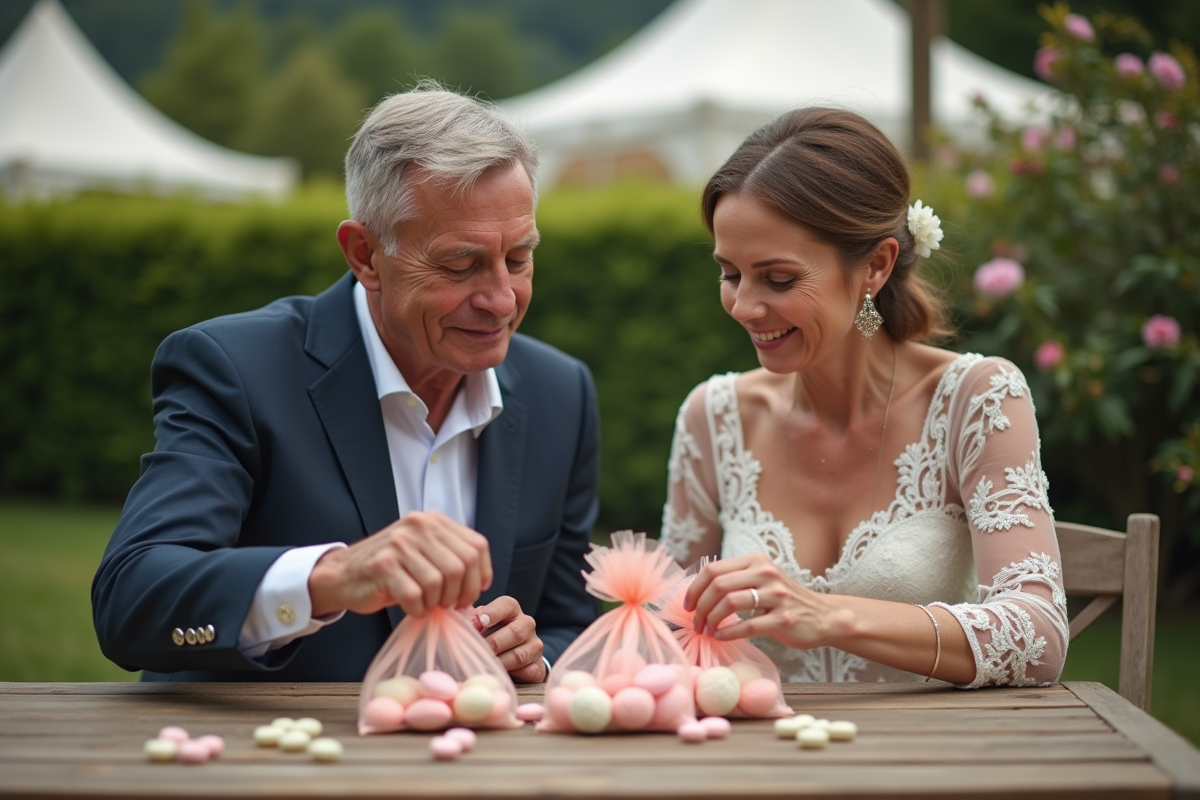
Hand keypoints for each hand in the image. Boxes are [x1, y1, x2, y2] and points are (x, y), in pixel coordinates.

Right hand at [308, 510, 491, 617]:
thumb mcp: (424, 551)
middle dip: (460, 594)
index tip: (475, 591)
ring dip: (437, 603)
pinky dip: (418, 609)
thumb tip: (482, 582)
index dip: (482, 574)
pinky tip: (413, 608)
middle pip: (461, 566)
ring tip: (428, 605)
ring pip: (438, 582)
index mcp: (433, 521)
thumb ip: (451, 556)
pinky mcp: (383, 565)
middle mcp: (418, 526)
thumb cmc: (390, 569)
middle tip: (450, 605)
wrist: (342, 574)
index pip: (476, 546)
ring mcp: (399, 544)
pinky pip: (414, 595)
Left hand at [465, 596, 545, 682]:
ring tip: (484, 665)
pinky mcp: (537, 666)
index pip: (507, 605)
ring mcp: (534, 646)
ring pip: (519, 655)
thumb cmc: (490, 636)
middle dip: (494, 643)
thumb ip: (470, 620)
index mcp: (512, 611)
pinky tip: (497, 675)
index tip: (482, 621)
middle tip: (479, 651)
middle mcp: (527, 625)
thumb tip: (466, 625)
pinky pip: (526, 672)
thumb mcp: (479, 625)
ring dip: (500, 661)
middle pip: (515, 632)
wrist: (511, 658)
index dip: (494, 612)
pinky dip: (510, 675)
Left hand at [684, 554, 852, 648]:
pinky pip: (748, 626)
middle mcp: (766, 573)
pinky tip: (721, 637)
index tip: (688, 605)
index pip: (713, 569)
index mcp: (756, 561)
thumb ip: (733, 580)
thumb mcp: (760, 580)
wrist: (822, 616)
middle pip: (718, 586)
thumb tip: (695, 592)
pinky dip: (728, 633)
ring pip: (730, 603)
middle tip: (696, 623)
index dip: (695, 588)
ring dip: (711, 620)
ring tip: (707, 631)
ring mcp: (777, 596)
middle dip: (700, 607)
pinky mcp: (783, 619)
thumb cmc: (783, 601)